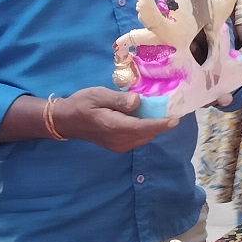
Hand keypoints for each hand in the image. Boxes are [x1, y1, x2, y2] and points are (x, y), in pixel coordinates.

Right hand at [55, 86, 179, 150]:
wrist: (67, 120)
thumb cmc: (81, 104)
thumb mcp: (98, 94)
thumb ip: (119, 99)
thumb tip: (138, 101)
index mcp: (113, 126)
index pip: (142, 127)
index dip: (160, 124)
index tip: (175, 119)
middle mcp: (118, 140)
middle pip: (146, 134)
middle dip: (162, 124)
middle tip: (174, 110)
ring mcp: (118, 145)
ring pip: (144, 138)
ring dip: (155, 128)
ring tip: (164, 113)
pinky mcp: (118, 146)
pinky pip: (138, 140)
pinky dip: (146, 130)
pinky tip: (148, 119)